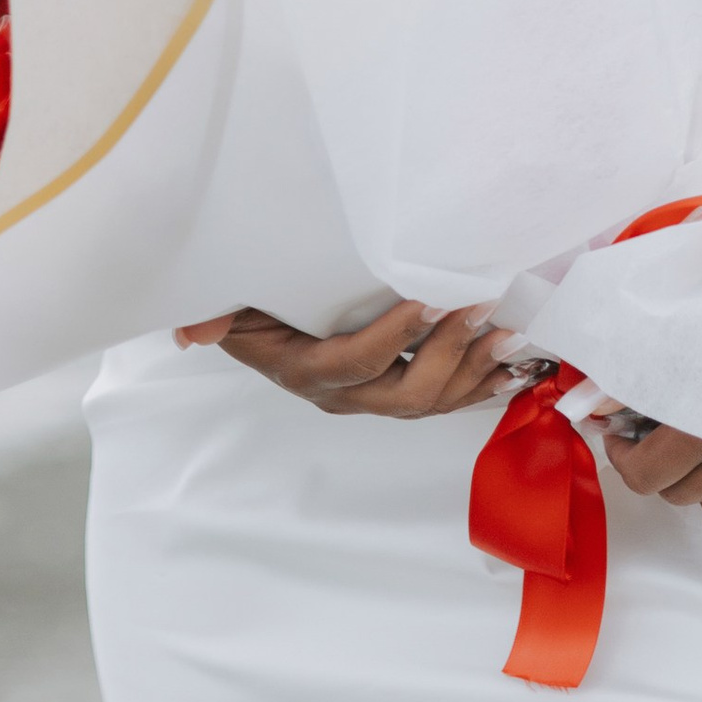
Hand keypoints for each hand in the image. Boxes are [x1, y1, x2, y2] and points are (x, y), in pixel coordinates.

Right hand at [172, 299, 518, 416]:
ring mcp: (372, 401)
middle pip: (406, 393)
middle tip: (481, 308)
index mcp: (306, 371)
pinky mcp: (395, 394)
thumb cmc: (253, 306)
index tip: (430, 298)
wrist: (264, 331)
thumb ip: (216, 316)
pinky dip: (480, 386)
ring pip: (432, 403)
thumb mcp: (231, 305)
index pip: (355, 362)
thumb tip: (189, 332)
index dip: (394, 337)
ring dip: (475, 371)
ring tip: (509, 336)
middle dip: (450, 352)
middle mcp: (343, 396)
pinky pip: (444, 402)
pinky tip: (511, 369)